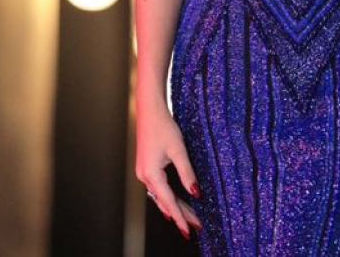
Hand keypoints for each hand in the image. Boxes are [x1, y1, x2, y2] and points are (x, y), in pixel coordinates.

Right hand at [135, 103, 202, 237]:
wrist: (149, 109)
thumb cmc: (163, 126)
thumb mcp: (178, 149)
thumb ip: (187, 173)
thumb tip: (195, 192)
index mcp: (151, 174)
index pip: (169, 202)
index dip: (181, 217)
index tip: (189, 230)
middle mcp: (144, 176)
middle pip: (164, 202)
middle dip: (180, 214)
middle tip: (195, 226)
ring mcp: (143, 172)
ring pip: (161, 196)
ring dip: (174, 206)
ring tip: (189, 217)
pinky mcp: (146, 166)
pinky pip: (157, 188)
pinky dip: (167, 196)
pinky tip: (174, 201)